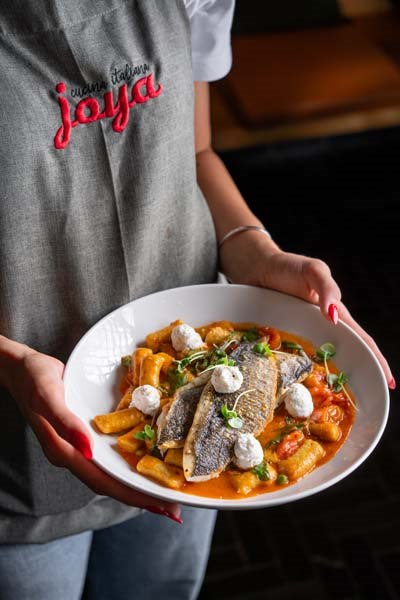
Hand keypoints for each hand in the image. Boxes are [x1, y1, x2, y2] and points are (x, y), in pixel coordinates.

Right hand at [7, 348, 181, 522]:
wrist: (23, 369)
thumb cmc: (34, 380)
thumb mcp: (47, 396)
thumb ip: (65, 423)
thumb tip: (87, 449)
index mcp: (64, 451)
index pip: (102, 481)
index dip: (129, 494)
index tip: (156, 504)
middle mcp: (74, 453)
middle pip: (111, 483)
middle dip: (140, 495)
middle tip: (173, 507)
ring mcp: (79, 445)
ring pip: (112, 471)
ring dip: (137, 483)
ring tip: (165, 492)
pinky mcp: (85, 435)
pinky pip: (110, 455)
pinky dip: (129, 463)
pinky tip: (146, 462)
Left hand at [219, 231, 394, 388]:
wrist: (257, 266)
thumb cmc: (288, 266)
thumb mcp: (313, 271)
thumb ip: (327, 289)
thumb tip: (334, 316)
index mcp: (336, 313)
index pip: (362, 340)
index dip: (376, 359)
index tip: (389, 382)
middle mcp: (322, 327)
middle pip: (345, 356)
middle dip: (358, 377)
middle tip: (365, 404)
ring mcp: (303, 334)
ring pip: (321, 361)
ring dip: (330, 380)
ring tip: (336, 405)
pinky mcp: (284, 337)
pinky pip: (296, 359)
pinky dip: (301, 374)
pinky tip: (299, 389)